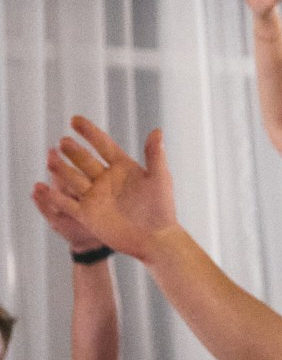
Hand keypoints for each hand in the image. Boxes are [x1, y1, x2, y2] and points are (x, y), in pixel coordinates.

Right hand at [44, 120, 179, 262]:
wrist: (156, 239)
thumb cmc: (162, 208)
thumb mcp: (159, 179)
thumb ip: (155, 155)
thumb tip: (157, 130)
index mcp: (122, 167)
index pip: (103, 145)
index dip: (89, 132)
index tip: (74, 120)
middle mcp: (105, 179)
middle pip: (84, 161)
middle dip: (73, 152)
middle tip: (63, 142)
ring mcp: (95, 196)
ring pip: (73, 179)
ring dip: (60, 169)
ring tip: (50, 158)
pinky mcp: (87, 214)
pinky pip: (67, 203)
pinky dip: (54, 197)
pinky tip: (41, 188)